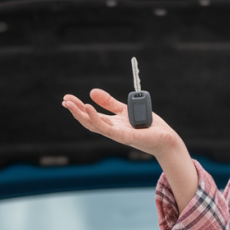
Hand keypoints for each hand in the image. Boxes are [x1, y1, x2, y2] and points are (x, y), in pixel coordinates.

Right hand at [62, 88, 198, 211]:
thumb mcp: (125, 109)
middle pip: (89, 120)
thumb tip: (92, 91)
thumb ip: (110, 102)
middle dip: (75, 111)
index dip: (78, 107)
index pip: (91, 115)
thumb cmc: (148, 126)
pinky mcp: (124, 136)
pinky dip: (95, 118)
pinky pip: (106, 128)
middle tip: (64, 101)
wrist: (165, 138)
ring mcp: (116, 134)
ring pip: (94, 125)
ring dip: (81, 115)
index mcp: (112, 123)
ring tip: (70, 104)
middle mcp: (112, 130)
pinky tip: (88, 108)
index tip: (67, 98)